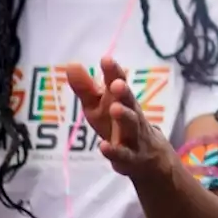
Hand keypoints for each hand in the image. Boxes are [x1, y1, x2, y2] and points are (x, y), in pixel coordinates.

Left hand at [65, 58, 171, 178]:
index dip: (114, 72)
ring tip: (115, 108)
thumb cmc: (115, 124)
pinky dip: (114, 151)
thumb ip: (86, 88)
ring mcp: (133, 136)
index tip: (106, 59)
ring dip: (124, 116)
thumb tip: (71, 64)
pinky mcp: (130, 157)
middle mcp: (131, 114)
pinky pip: (124, 154)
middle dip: (124, 93)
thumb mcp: (98, 106)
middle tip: (116, 83)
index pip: (120, 82)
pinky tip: (103, 146)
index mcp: (122, 100)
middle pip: (130, 102)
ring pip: (131, 125)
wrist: (146, 157)